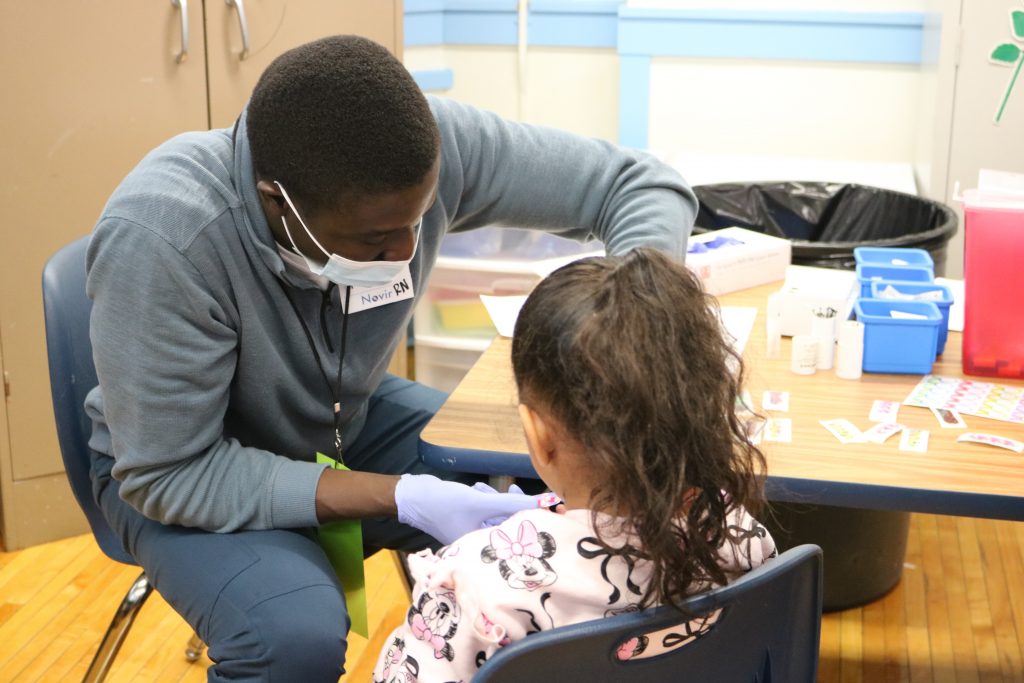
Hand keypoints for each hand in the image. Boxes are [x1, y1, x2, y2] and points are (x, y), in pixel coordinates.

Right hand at [394, 475, 537, 543]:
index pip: (518, 537)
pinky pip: (486, 511)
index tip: (551, 509)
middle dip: (514, 507)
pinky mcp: (467, 520)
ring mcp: (473, 531)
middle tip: (520, 492)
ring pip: (497, 516)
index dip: (535, 520)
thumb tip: (544, 501)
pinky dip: (486, 500)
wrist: (413, 496)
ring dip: (497, 500)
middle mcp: (479, 544)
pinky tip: (477, 490)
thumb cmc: (444, 504)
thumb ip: (512, 502)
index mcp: (483, 549)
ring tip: (483, 490)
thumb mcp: (479, 502)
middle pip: (510, 526)